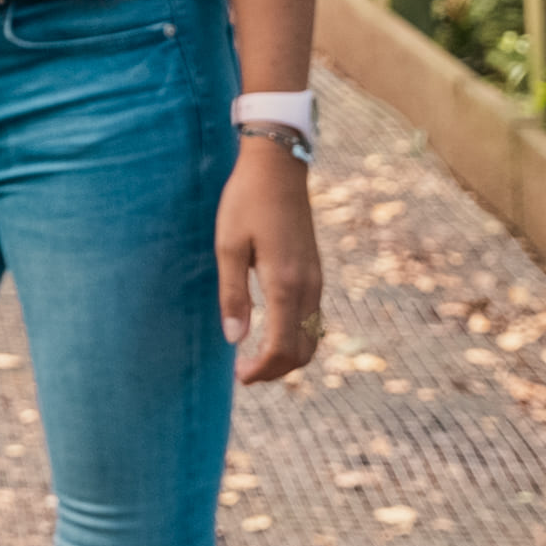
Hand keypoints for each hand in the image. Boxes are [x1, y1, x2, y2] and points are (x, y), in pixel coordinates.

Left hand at [219, 138, 323, 383]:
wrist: (278, 169)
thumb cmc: (246, 202)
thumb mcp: (228, 246)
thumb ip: (233, 294)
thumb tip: (234, 339)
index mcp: (285, 283)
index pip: (283, 347)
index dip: (263, 369)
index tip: (240, 376)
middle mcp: (308, 287)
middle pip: (302, 351)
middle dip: (276, 370)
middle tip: (244, 374)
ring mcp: (317, 281)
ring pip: (312, 338)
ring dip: (287, 356)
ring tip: (255, 359)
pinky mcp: (316, 273)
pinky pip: (313, 320)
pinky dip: (296, 338)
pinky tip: (272, 333)